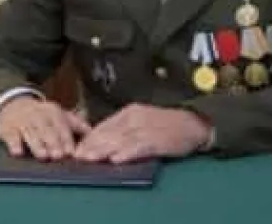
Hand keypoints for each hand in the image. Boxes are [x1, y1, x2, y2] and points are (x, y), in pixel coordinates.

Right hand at [0, 95, 90, 160]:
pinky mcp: (8, 128)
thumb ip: (77, 125)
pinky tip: (18, 152)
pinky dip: (14, 144)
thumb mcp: (60, 115)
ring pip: (31, 134)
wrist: (14, 104)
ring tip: (43, 156)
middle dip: (53, 143)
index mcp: (54, 113)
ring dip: (37, 145)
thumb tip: (95, 135)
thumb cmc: (42, 115)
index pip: (62, 127)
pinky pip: (11, 136)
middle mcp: (39, 116)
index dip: (66, 140)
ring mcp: (23, 122)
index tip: (71, 152)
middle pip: (47, 131)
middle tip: (59, 156)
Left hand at [73, 104, 211, 163]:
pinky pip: (140, 146)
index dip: (90, 138)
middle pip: (110, 132)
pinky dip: (127, 153)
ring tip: (90, 159)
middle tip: (77, 156)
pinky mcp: (158, 139)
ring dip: (104, 150)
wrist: (194, 123)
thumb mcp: (143, 121)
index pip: (105, 125)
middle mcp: (136, 117)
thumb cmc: (167, 125)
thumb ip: (124, 129)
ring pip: (121, 140)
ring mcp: (147, 127)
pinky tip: (117, 159)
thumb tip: (102, 142)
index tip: (77, 148)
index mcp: (131, 112)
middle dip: (92, 145)